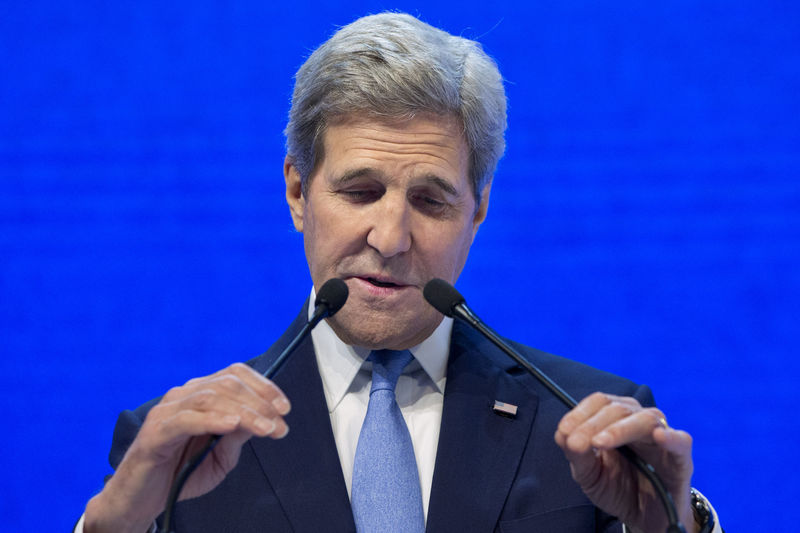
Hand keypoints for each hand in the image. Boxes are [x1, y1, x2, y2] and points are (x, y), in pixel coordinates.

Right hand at [84, 363, 290, 532]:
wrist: (143, 500)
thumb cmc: (181, 474)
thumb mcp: (221, 456)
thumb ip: (239, 435)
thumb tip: (267, 418)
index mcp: (201, 396)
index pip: (235, 375)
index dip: (263, 386)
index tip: (285, 408)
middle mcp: (183, 396)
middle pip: (227, 384)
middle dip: (260, 403)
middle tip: (279, 424)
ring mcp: (167, 411)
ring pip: (211, 398)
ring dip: (244, 412)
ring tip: (265, 429)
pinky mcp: (155, 432)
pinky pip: (186, 419)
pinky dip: (212, 419)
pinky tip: (232, 425)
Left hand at [554, 392, 695, 532]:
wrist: (644, 518)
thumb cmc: (618, 488)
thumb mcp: (590, 474)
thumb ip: (577, 455)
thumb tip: (564, 435)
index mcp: (616, 419)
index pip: (599, 402)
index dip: (580, 412)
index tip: (565, 431)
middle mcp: (639, 421)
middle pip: (618, 408)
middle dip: (592, 424)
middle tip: (577, 444)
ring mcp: (661, 437)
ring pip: (644, 420)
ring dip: (620, 429)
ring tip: (601, 442)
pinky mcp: (681, 457)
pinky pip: (681, 441)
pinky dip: (671, 437)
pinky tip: (659, 437)